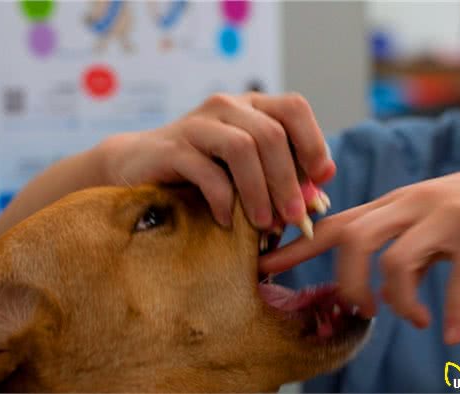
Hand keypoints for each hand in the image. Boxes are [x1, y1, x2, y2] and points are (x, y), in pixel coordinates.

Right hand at [98, 93, 335, 227]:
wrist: (138, 166)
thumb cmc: (200, 171)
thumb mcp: (244, 170)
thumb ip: (278, 174)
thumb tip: (317, 195)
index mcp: (250, 106)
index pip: (294, 107)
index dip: (313, 142)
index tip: (321, 179)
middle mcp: (227, 107)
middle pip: (271, 133)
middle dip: (288, 180)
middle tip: (294, 217)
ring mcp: (198, 124)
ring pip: (242, 147)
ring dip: (259, 191)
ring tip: (263, 224)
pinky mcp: (172, 147)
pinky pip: (207, 171)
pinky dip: (224, 200)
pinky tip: (227, 221)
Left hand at [260, 147, 459, 343]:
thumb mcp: (426, 222)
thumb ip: (400, 248)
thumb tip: (382, 288)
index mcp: (391, 204)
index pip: (333, 224)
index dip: (295, 247)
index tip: (263, 268)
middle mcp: (410, 204)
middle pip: (353, 241)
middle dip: (347, 284)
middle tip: (364, 312)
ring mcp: (443, 215)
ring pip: (396, 261)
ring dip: (398, 302)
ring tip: (415, 319)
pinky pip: (459, 279)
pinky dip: (452, 312)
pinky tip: (451, 335)